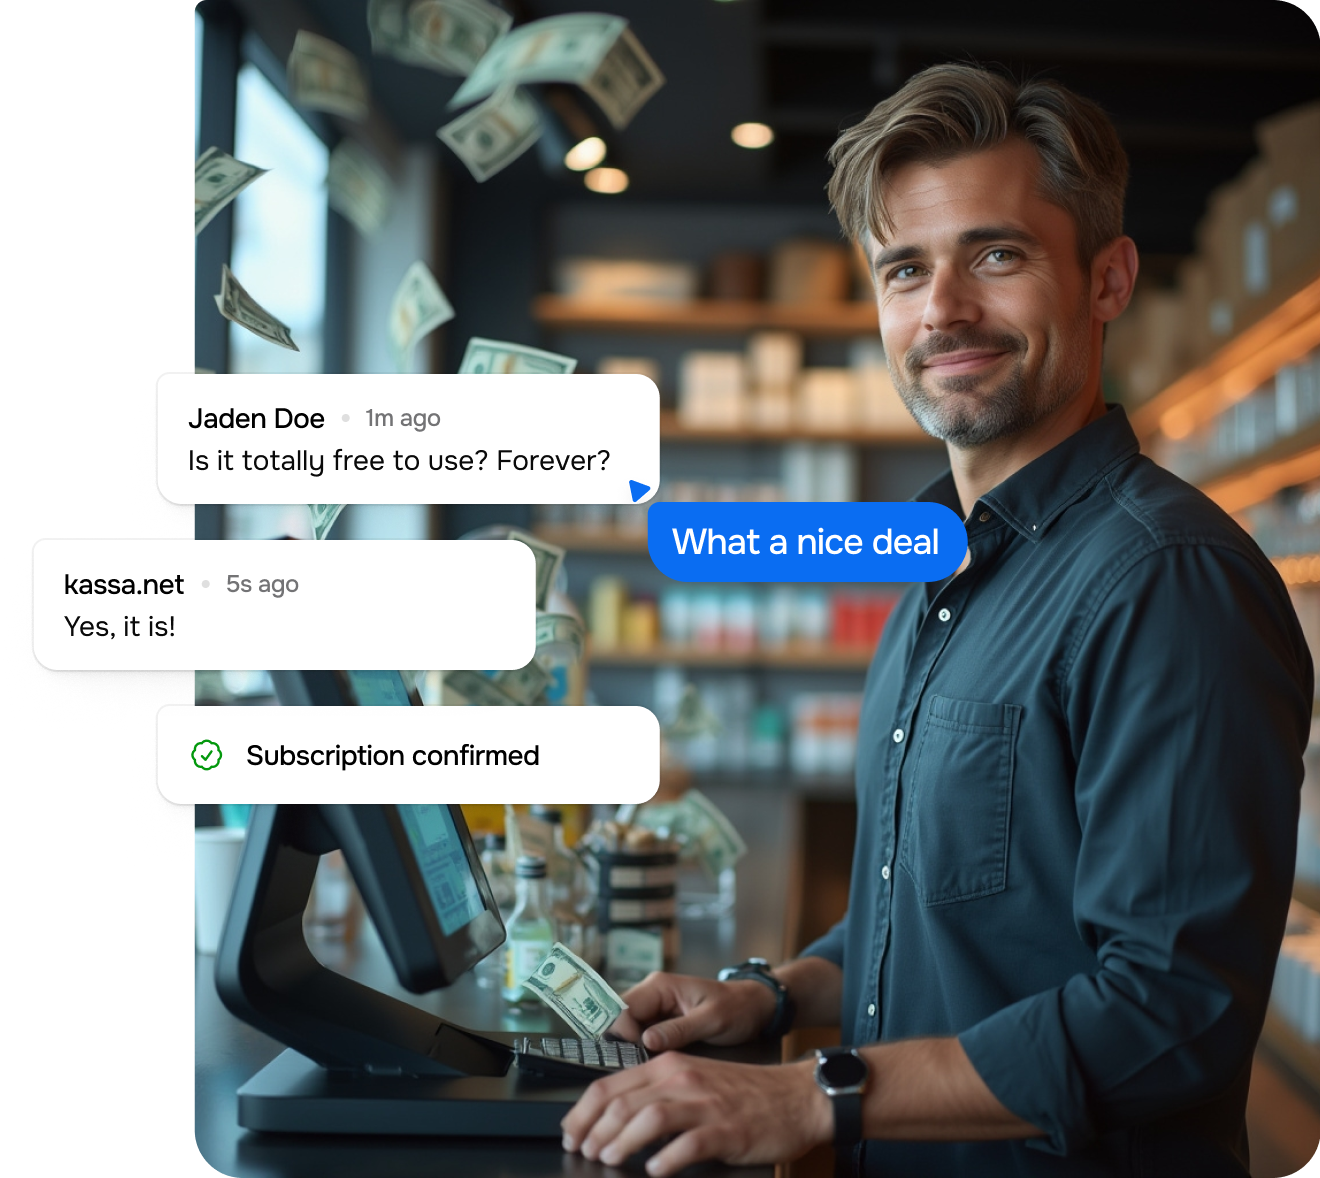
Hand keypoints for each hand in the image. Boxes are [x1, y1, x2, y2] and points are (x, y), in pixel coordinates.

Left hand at [561, 1053, 830, 1175]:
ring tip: (608, 1160)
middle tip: (584, 1152)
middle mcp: (682, 1079)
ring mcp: (704, 1104)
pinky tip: (655, 1170)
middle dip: (595, 1130)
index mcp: (670, 1065)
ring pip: (649, 1118)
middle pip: (623, 1102)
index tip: (571, 1133)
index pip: (611, 1084)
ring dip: (622, 1142)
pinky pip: (688, 1144)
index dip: (583, 1112)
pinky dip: (666, 1159)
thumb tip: (615, 1116)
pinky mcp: (725, 1130)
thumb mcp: (694, 1080)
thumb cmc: (743, 1093)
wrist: (794, 1097)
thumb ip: (658, 1091)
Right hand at [608, 971, 776, 1051]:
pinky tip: (652, 1063)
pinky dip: (640, 1050)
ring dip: (630, 1048)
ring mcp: (653, 1007)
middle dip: (623, 1042)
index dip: (623, 1032)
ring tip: (647, 1067)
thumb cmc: (736, 1009)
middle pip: (619, 1017)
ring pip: (625, 1028)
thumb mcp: (711, 1020)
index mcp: (660, 985)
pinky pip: (638, 1035)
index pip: (623, 1006)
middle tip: (640, 1066)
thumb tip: (646, 1041)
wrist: (753, 1007)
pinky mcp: (658, 1021)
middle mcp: (651, 992)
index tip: (638, 1055)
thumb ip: (679, 1030)